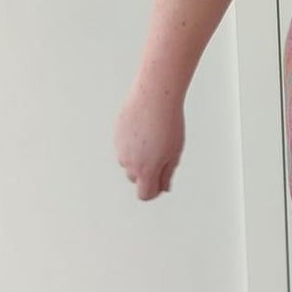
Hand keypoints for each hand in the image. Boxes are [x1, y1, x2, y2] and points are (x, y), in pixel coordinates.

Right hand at [114, 78, 185, 199]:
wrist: (155, 96)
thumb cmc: (169, 124)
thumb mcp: (175, 152)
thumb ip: (167, 173)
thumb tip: (163, 188)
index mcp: (145, 170)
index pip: (144, 195)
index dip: (154, 191)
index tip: (162, 182)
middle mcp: (129, 162)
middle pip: (136, 179)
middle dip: (147, 173)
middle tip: (163, 155)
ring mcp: (120, 148)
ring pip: (129, 162)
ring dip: (139, 157)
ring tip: (155, 138)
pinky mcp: (117, 135)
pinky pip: (125, 146)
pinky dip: (133, 143)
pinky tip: (146, 129)